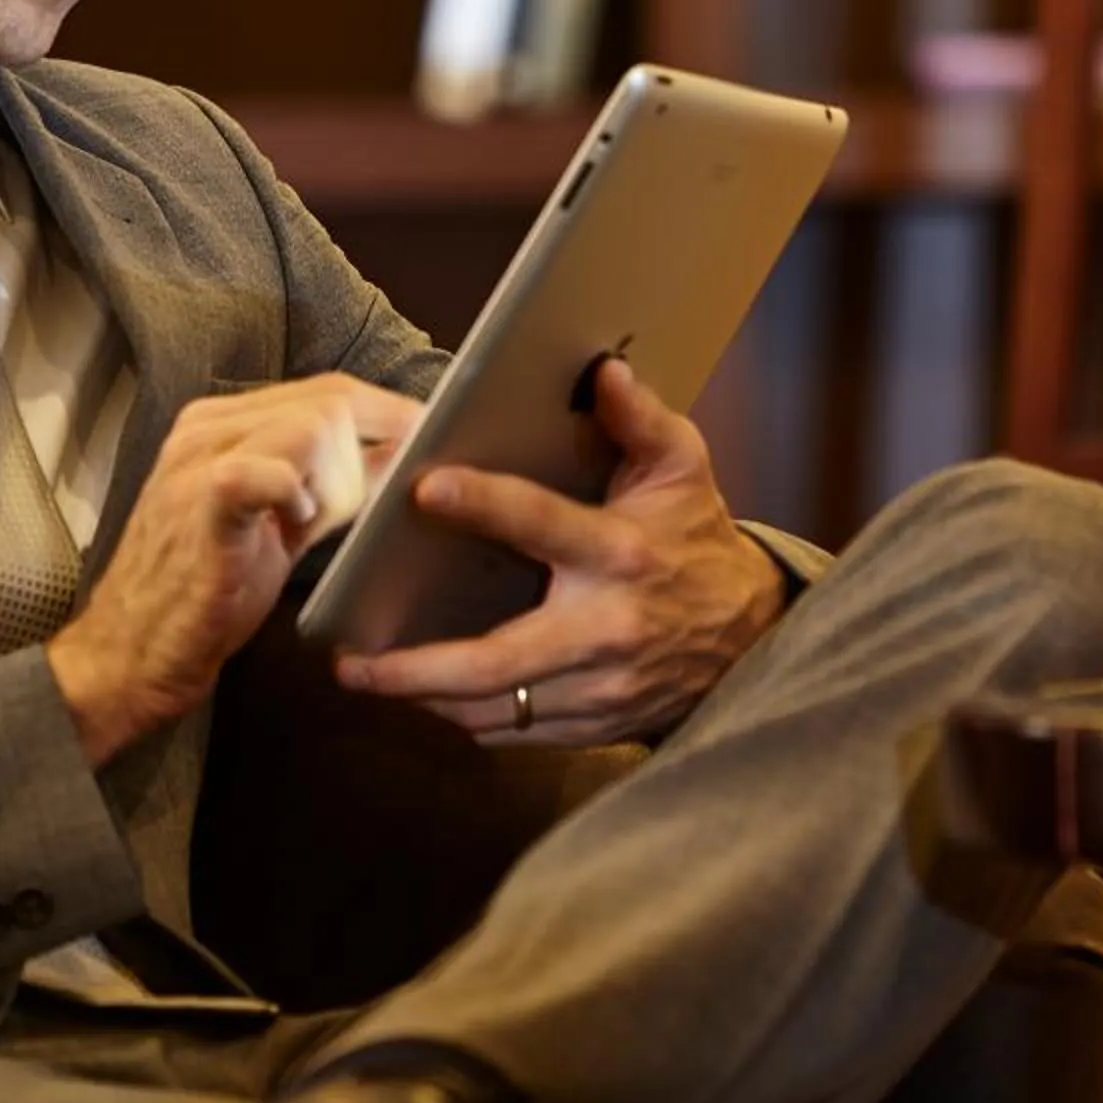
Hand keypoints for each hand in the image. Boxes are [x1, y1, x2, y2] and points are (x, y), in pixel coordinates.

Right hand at [49, 374, 421, 763]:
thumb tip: (399, 459)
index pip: (326, 390)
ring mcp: (198, 460)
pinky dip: (300, 496)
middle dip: (377, 445)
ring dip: (340, 479)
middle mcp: (205, 428)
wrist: (131, 653)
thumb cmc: (207, 593)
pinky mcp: (200, 503)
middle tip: (388, 495)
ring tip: (316, 524)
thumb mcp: (277, 524)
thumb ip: (328, 486)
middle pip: (329, 399)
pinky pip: (271, 472)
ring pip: (312, 426)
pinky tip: (295, 526)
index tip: (429, 443)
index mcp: (221, 424)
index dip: (388, 413)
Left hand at [333, 359, 784, 746]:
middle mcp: (605, 628)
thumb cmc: (699, 539)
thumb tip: (603, 369)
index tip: (424, 487)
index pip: (542, 523)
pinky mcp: (596, 724)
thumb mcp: (682, 469)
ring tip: (369, 677)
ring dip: (425, 698)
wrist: (752, 636)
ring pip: (495, 708)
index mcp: (620, 553)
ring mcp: (600, 687)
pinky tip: (428, 696)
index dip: (483, 504)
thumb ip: (639, 419)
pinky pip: (515, 733)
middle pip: (495, 660)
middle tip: (350, 661)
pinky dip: (466, 717)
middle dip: (414, 668)